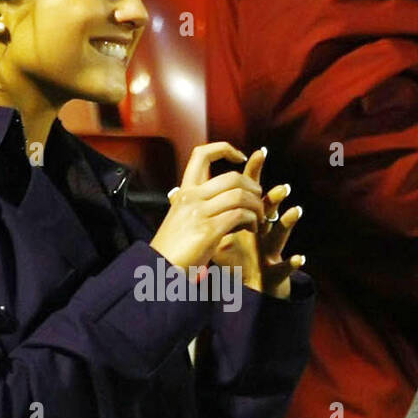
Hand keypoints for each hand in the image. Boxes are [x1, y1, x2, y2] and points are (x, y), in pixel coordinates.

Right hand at [150, 142, 264, 269]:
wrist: (159, 269)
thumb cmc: (174, 248)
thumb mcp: (182, 217)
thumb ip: (198, 203)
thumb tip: (221, 195)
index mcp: (184, 192)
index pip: (202, 154)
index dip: (225, 149)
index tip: (241, 157)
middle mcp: (191, 198)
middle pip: (232, 177)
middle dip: (253, 186)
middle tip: (258, 199)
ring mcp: (199, 213)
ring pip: (240, 195)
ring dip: (256, 206)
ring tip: (258, 218)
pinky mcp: (208, 231)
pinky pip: (239, 215)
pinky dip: (252, 220)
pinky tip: (252, 229)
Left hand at [211, 148, 305, 298]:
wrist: (249, 290)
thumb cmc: (234, 261)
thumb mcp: (214, 236)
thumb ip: (201, 214)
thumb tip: (176, 194)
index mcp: (246, 222)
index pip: (247, 194)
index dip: (251, 174)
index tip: (256, 154)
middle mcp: (261, 233)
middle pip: (269, 208)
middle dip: (274, 197)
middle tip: (283, 185)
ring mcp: (269, 252)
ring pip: (280, 233)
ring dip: (287, 222)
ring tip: (296, 210)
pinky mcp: (274, 272)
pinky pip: (283, 267)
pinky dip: (291, 263)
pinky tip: (298, 258)